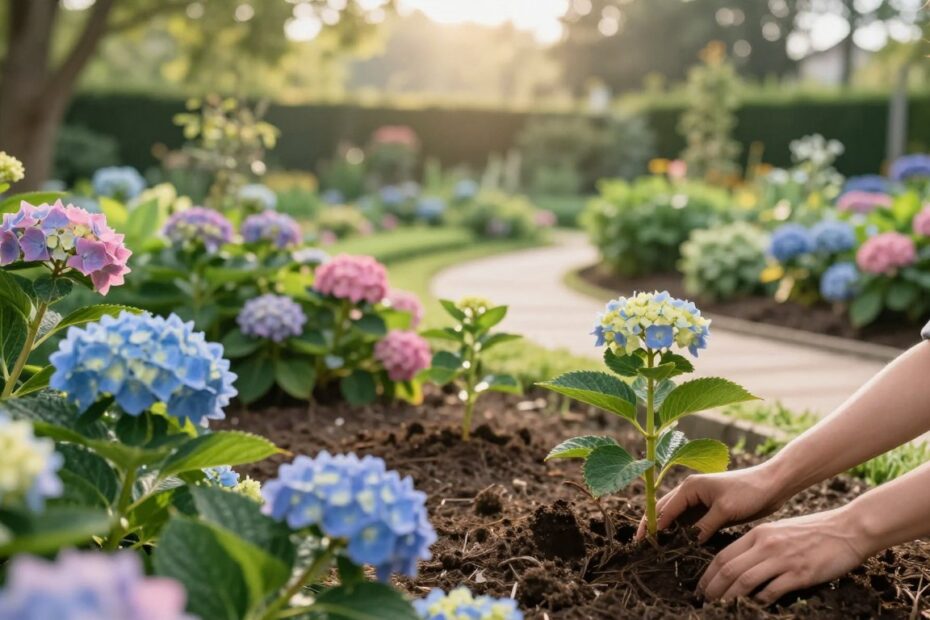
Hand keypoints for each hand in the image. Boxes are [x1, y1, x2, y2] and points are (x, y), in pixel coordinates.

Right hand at [636, 463, 788, 541]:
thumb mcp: (724, 510)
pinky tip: (678, 547)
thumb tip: (688, 543)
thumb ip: (703, 527)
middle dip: (652, 528)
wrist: (772, 485)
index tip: (644, 544)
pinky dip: (682, 534)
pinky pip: (690, 524)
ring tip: (656, 550)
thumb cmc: (749, 491)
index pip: (664, 509)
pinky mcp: (709, 510)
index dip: (652, 527)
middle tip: (641, 547)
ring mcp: (699, 501)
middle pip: (663, 512)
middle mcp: (689, 492)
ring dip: (666, 532)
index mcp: (689, 487)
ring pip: (676, 519)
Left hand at [697, 508, 867, 603]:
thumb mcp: (779, 531)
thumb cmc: (813, 531)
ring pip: (745, 581)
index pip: (723, 555)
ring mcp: (783, 559)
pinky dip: (760, 601)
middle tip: (704, 601)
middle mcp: (766, 545)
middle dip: (713, 588)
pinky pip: (772, 591)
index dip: (708, 574)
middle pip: (729, 569)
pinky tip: (755, 606)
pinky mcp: (800, 574)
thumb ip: (759, 546)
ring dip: (730, 597)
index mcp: (758, 534)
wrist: (848, 529)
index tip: (701, 587)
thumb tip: (741, 565)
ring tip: (721, 607)